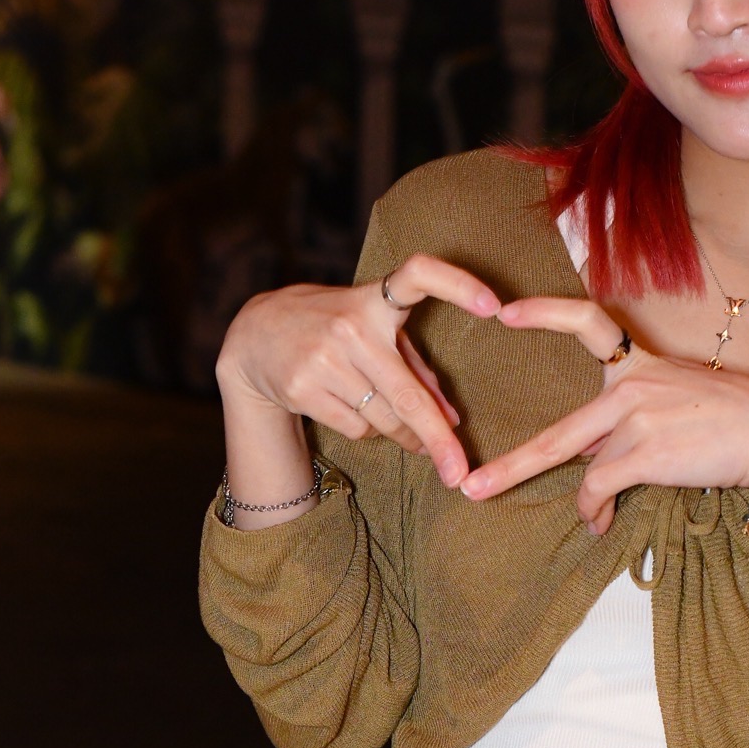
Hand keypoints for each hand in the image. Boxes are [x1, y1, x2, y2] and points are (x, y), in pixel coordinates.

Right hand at [217, 254, 499, 486]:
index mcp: (375, 300)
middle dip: (437, 440)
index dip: (457, 284)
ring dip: (398, 432)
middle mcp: (351, 326)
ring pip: (383, 419)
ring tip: (391, 419)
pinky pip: (357, 428)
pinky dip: (367, 431)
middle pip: (407, 395)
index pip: (418, 275)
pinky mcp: (301, 387)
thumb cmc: (333, 331)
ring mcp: (323, 358)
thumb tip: (452, 420)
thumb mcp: (373, 332)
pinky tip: (352, 408)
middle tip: (459, 472)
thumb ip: (417, 369)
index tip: (493, 305)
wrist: (255, 336)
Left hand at [458, 294, 748, 534]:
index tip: (504, 312)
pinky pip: (600, 491)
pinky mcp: (643, 453)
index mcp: (643, 365)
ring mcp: (636, 419)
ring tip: (593, 521)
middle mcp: (633, 386)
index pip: (588, 322)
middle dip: (512, 465)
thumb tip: (601, 459)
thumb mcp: (686, 401)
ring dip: (588, 505)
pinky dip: (596, 513)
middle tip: (471, 487)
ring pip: (587, 473)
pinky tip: (602, 524)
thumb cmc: (742, 422)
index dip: (544, 314)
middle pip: (561, 433)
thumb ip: (639, 418)